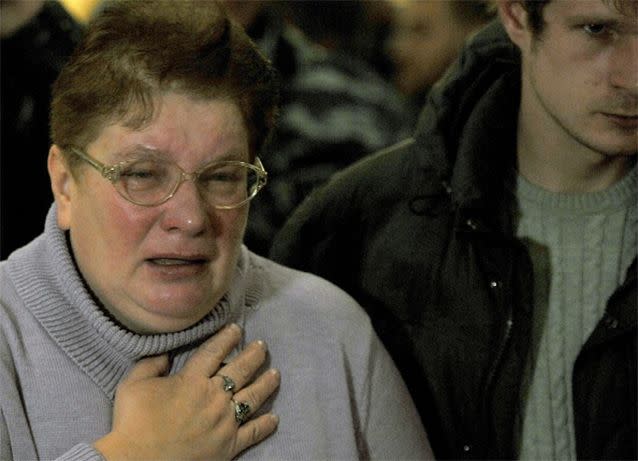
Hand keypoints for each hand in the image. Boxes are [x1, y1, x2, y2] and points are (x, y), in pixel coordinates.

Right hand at [94, 323, 279, 459]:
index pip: (215, 352)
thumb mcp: (133, 384)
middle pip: (241, 371)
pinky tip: (274, 418)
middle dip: (254, 356)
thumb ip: (151, 364)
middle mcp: (214, 397)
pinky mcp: (228, 446)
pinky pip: (253, 433)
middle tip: (263, 347)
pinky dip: (265, 425)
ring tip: (276, 374)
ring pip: (253, 397)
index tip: (237, 329)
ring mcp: (224, 422)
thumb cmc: (133, 422)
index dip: (228, 338)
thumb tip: (166, 354)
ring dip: (266, 384)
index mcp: (192, 380)